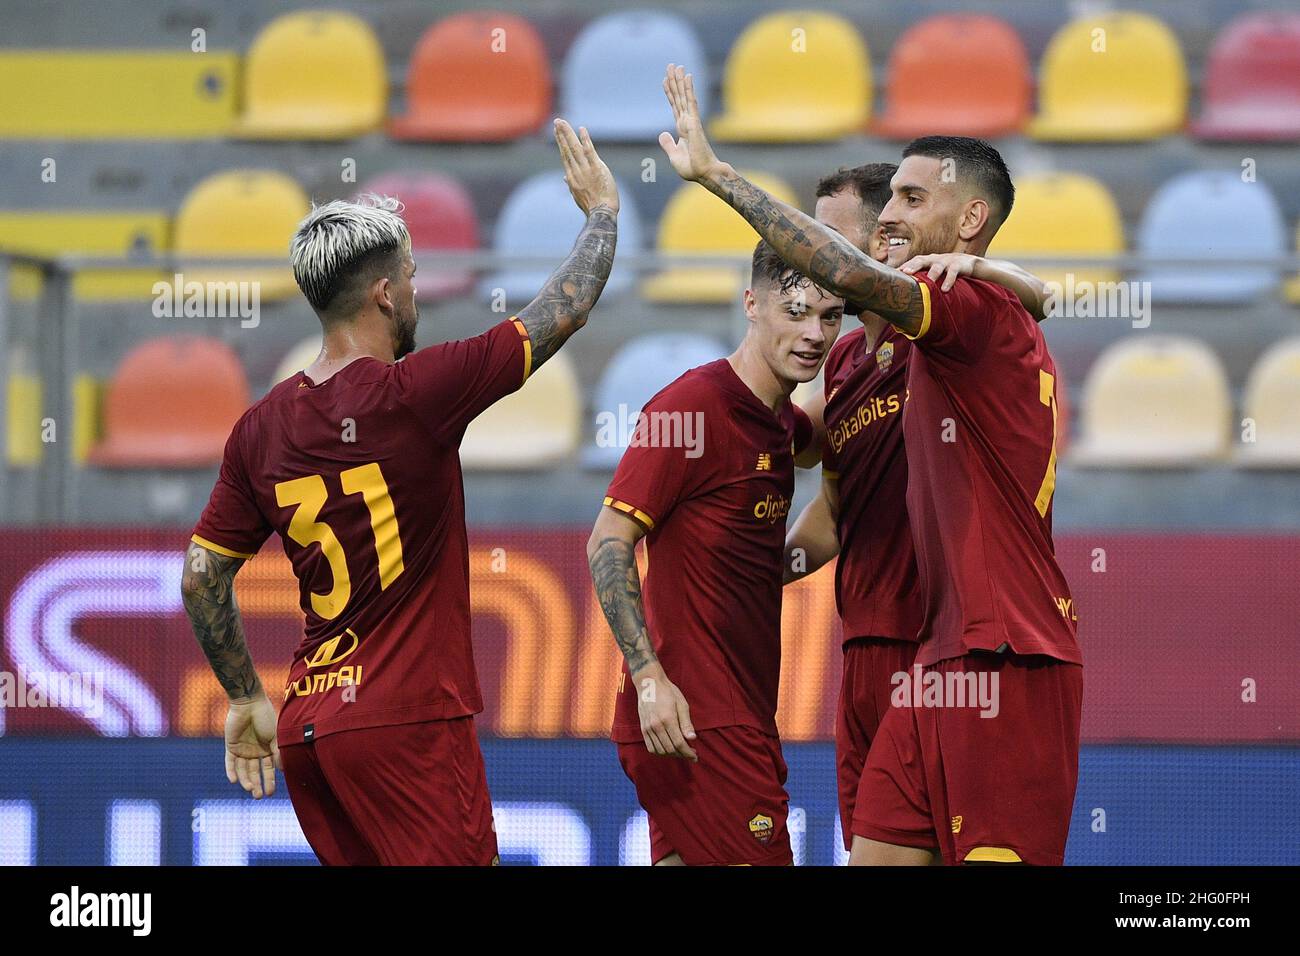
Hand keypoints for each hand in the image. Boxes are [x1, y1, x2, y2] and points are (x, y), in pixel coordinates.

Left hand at [224, 690, 280, 798]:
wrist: (249, 704)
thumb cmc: (266, 717)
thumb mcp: (275, 737)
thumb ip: (277, 753)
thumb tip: (282, 770)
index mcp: (268, 749)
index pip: (269, 769)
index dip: (270, 780)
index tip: (271, 793)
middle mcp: (255, 751)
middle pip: (255, 772)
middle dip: (258, 784)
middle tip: (260, 796)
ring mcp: (243, 750)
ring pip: (243, 770)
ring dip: (246, 780)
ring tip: (250, 789)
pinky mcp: (231, 747)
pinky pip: (230, 762)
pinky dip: (231, 771)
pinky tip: (234, 781)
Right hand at [554, 118, 618, 215]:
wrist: (601, 212)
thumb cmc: (591, 206)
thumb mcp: (577, 196)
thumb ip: (571, 184)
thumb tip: (564, 177)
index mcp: (571, 177)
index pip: (565, 156)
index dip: (561, 143)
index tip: (557, 132)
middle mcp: (576, 171)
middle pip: (567, 149)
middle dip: (561, 134)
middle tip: (556, 121)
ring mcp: (586, 169)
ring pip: (575, 148)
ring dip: (568, 133)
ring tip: (562, 122)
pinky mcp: (597, 169)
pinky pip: (589, 151)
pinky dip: (585, 140)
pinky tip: (581, 129)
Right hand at [633, 663, 697, 760]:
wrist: (649, 683)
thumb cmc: (668, 692)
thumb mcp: (682, 704)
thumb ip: (686, 723)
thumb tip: (692, 739)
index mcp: (668, 719)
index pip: (679, 743)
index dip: (688, 753)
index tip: (695, 757)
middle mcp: (656, 726)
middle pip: (670, 749)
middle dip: (682, 755)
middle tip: (691, 754)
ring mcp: (647, 728)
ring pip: (660, 751)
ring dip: (671, 755)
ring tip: (680, 752)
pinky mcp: (643, 729)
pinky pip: (650, 747)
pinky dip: (660, 752)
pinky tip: (668, 749)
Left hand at [659, 63, 722, 183]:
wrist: (704, 173)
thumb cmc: (692, 168)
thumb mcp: (674, 155)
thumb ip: (667, 144)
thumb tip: (662, 133)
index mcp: (682, 129)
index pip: (675, 106)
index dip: (670, 93)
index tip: (666, 80)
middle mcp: (687, 121)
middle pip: (679, 97)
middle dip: (674, 81)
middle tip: (671, 65)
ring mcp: (691, 120)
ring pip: (684, 96)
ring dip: (680, 80)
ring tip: (676, 66)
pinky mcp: (695, 122)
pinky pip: (691, 102)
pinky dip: (689, 88)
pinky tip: (687, 76)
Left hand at [899, 252, 980, 291]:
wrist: (968, 262)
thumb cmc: (945, 270)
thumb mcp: (933, 272)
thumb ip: (922, 278)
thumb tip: (906, 293)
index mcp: (927, 261)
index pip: (913, 261)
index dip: (904, 266)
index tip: (893, 273)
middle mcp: (934, 259)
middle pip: (922, 260)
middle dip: (913, 266)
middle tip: (905, 272)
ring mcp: (946, 261)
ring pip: (937, 266)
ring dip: (931, 274)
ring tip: (926, 283)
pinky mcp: (958, 265)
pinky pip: (953, 272)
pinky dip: (948, 280)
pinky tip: (944, 290)